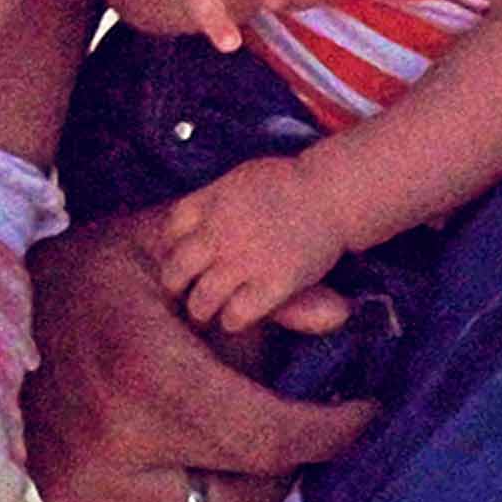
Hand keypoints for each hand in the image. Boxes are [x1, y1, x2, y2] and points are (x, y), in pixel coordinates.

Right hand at [25, 222, 376, 501]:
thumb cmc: (94, 269)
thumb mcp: (171, 249)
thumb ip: (260, 286)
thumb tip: (339, 316)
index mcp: (150, 369)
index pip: (269, 432)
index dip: (331, 431)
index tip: (361, 416)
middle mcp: (121, 436)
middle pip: (248, 480)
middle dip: (291, 455)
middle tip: (299, 426)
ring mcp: (92, 478)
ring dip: (245, 495)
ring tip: (252, 461)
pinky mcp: (71, 501)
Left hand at [147, 156, 364, 335]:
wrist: (332, 193)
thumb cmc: (289, 185)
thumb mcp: (240, 179)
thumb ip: (212, 201)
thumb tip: (187, 226)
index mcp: (211, 204)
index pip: (169, 232)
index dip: (170, 249)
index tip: (182, 259)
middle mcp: (221, 233)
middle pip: (176, 271)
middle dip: (176, 287)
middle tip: (184, 295)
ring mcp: (246, 260)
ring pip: (202, 301)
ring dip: (202, 311)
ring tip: (208, 314)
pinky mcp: (273, 283)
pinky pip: (237, 315)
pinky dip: (233, 321)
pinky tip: (238, 317)